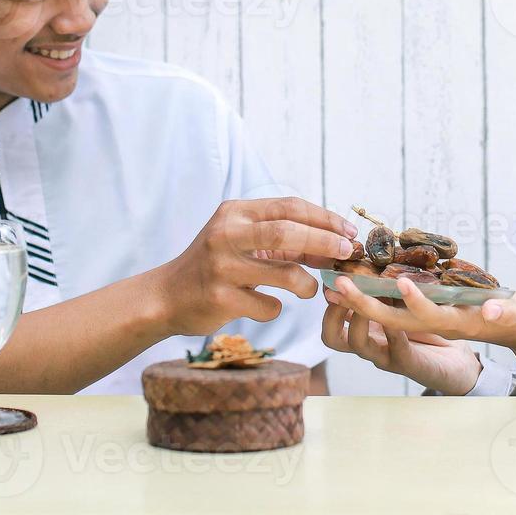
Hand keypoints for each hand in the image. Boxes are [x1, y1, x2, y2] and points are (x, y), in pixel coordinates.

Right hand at [153, 197, 358, 337]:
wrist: (167, 296)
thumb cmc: (216, 264)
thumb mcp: (244, 240)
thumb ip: (285, 240)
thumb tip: (336, 244)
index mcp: (235, 213)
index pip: (289, 206)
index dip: (324, 218)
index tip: (348, 231)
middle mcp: (226, 234)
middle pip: (288, 231)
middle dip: (325, 241)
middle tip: (345, 252)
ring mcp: (222, 267)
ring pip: (286, 274)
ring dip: (306, 284)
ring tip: (308, 288)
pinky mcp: (220, 299)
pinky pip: (269, 306)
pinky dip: (275, 308)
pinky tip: (263, 305)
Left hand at [325, 276, 515, 381]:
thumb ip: (505, 311)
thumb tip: (493, 311)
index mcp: (459, 325)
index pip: (432, 318)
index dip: (416, 304)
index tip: (401, 284)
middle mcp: (438, 327)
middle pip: (396, 322)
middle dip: (368, 305)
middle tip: (342, 283)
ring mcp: (428, 324)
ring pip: (386, 319)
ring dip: (360, 303)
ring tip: (337, 282)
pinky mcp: (423, 317)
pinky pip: (389, 310)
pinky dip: (369, 296)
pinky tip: (352, 279)